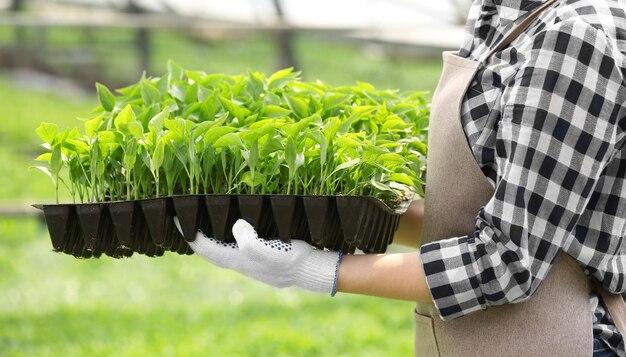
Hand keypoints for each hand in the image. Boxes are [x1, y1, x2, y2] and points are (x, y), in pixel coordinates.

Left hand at [187, 219, 342, 294]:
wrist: (313, 272)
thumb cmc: (292, 259)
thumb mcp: (270, 250)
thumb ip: (250, 242)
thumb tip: (236, 225)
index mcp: (239, 260)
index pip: (206, 248)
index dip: (190, 234)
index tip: (177, 219)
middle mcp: (242, 263)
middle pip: (211, 252)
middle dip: (196, 238)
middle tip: (185, 221)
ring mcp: (253, 263)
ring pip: (224, 251)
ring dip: (211, 240)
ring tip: (203, 225)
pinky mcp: (263, 258)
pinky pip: (237, 248)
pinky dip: (227, 239)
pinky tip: (232, 232)